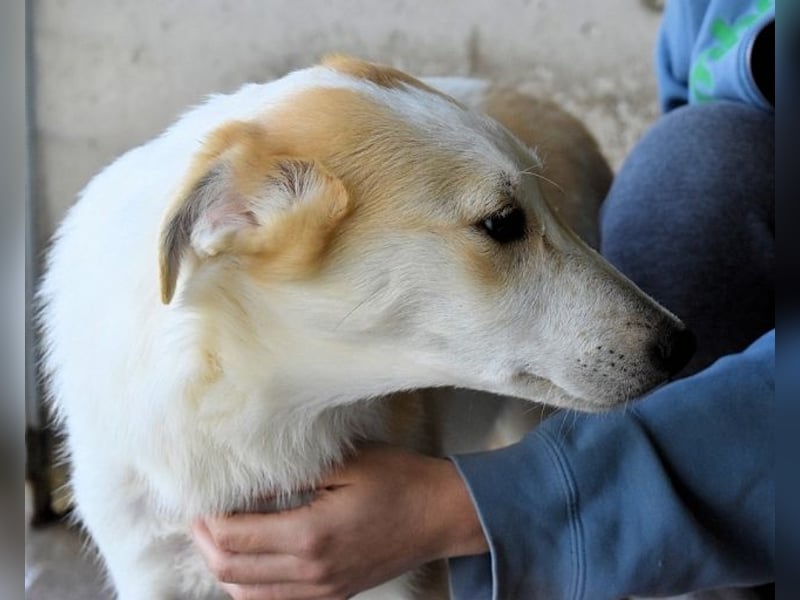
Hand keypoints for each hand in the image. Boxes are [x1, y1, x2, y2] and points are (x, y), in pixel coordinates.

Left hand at [192, 445, 487, 599]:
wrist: (442, 515)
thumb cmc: (399, 480)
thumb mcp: (346, 464)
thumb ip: (292, 475)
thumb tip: (246, 482)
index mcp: (311, 535)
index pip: (234, 538)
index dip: (207, 518)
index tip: (200, 495)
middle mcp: (311, 572)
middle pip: (230, 572)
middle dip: (205, 542)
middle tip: (200, 513)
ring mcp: (322, 591)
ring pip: (246, 595)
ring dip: (223, 566)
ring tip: (219, 534)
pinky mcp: (332, 596)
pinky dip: (248, 586)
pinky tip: (250, 559)